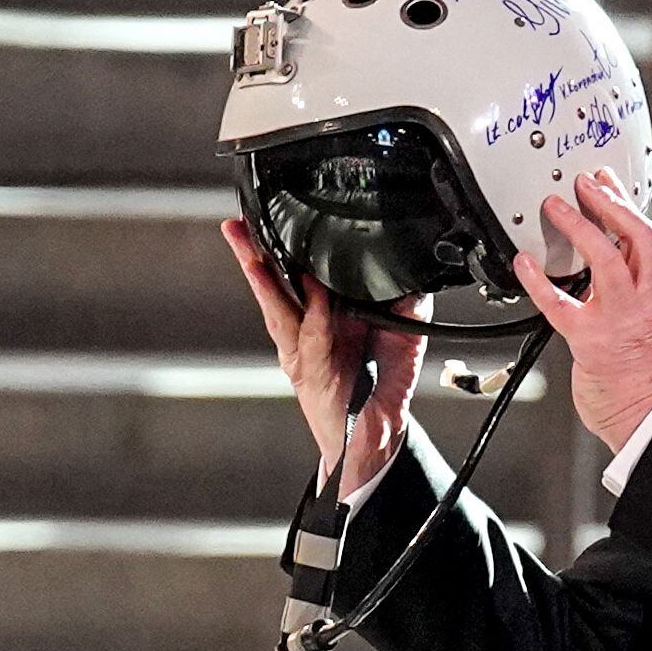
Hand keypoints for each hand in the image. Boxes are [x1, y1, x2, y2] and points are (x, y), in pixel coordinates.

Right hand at [225, 218, 425, 493]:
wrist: (379, 431)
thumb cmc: (381, 382)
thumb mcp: (402, 333)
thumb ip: (405, 301)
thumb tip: (415, 271)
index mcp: (320, 314)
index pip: (295, 273)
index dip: (279, 248)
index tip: (265, 219)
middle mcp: (305, 329)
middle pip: (273, 285)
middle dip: (252, 256)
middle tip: (236, 227)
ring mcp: (303, 351)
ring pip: (279, 309)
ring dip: (264, 281)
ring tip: (250, 255)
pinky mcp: (312, 373)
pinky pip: (313, 339)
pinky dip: (313, 316)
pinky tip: (311, 295)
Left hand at [514, 171, 651, 454]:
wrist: (650, 416)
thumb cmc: (649, 377)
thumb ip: (636, 290)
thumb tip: (614, 257)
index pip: (647, 237)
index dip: (626, 204)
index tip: (606, 183)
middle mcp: (646, 300)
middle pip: (636, 236)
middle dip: (609, 202)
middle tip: (583, 182)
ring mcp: (620, 318)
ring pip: (605, 258)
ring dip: (579, 226)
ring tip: (555, 206)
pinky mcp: (591, 339)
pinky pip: (560, 303)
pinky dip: (538, 279)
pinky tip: (523, 263)